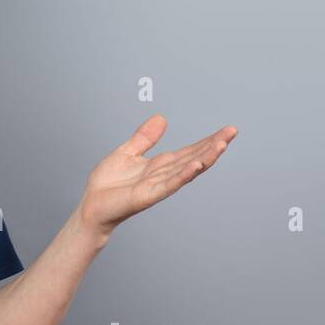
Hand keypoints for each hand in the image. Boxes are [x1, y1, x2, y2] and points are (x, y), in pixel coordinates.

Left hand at [76, 114, 236, 238]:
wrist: (92, 206)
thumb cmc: (107, 184)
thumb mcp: (127, 152)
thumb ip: (144, 137)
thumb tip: (161, 118)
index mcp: (160, 164)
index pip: (190, 150)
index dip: (208, 140)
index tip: (227, 130)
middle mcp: (163, 174)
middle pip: (194, 157)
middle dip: (213, 145)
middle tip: (232, 132)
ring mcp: (158, 185)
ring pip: (186, 170)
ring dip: (205, 158)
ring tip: (222, 145)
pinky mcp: (148, 195)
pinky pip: (169, 184)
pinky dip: (183, 174)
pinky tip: (196, 165)